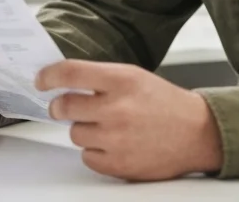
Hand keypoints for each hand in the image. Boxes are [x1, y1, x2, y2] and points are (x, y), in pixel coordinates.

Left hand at [36, 60, 222, 180]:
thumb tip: (61, 82)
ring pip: (74, 134)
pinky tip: (113, 144)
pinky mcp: (119, 164)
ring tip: (105, 127)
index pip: (71, 73)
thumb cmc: (164, 103)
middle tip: (63, 107)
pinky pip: (87, 157)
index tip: (41, 80)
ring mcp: (117, 139)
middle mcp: (117, 109)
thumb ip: (100, 78)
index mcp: (121, 80)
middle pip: (64, 107)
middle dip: (59, 107)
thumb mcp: (133, 77)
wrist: (197, 133)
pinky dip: (95, 152)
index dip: (49, 76)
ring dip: (84, 130)